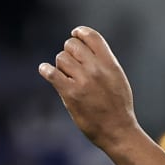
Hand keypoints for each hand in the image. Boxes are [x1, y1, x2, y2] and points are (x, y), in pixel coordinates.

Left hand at [38, 27, 138, 153]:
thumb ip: (104, 62)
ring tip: (67, 78)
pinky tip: (45, 70)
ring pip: (61, 59)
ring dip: (61, 66)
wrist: (118, 131)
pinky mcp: (70, 94)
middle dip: (69, 52)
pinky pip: (51, 74)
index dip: (80, 32)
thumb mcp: (118, 78)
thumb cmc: (119, 106)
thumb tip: (86, 50)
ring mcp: (83, 81)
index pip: (91, 36)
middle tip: (71, 64)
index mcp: (109, 63)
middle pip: (72, 45)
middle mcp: (96, 69)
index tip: (75, 34)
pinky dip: (45, 70)